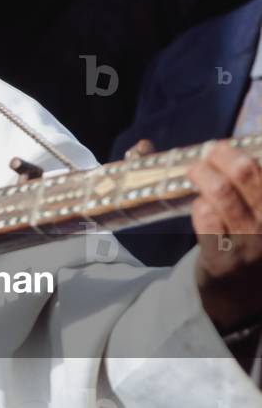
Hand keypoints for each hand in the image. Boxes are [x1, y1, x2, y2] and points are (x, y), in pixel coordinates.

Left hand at [188, 142, 261, 332]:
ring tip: (195, 169)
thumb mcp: (260, 221)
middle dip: (222, 155)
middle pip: (246, 173)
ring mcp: (251, 245)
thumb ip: (251, 192)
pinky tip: (200, 204)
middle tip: (210, 151)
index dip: (245, 152)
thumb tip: (212, 152)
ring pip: (222, 193)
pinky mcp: (224, 259)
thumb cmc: (253, 249)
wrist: (243, 303)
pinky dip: (199, 204)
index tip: (229, 146)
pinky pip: (206, 219)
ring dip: (203, 174)